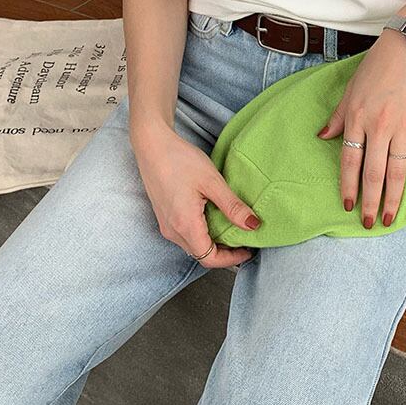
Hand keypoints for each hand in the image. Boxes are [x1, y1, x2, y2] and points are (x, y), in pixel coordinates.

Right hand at [131, 126, 260, 268]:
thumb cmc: (180, 160)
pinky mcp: (164, 217)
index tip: (249, 249)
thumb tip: (253, 225)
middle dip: (225, 252)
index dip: (231, 259)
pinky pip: (185, 234)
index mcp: (184, 225)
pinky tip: (215, 218)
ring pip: (193, 245)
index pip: (209, 258)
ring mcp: (166, 224)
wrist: (152, 146)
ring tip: (233, 228)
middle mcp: (172, 231)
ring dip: (214, 242)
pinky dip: (203, 233)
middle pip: (201, 254)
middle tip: (245, 239)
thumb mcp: (212, 182)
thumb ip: (233, 207)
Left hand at [316, 29, 405, 228]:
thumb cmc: (375, 67)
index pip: (349, 161)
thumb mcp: (350, 90)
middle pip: (373, 173)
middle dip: (370, 202)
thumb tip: (323, 137)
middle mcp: (378, 127)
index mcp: (357, 118)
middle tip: (369, 223)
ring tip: (391, 218)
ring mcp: (402, 127)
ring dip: (394, 198)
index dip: (347, 186)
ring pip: (396, 171)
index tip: (346, 206)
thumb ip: (338, 117)